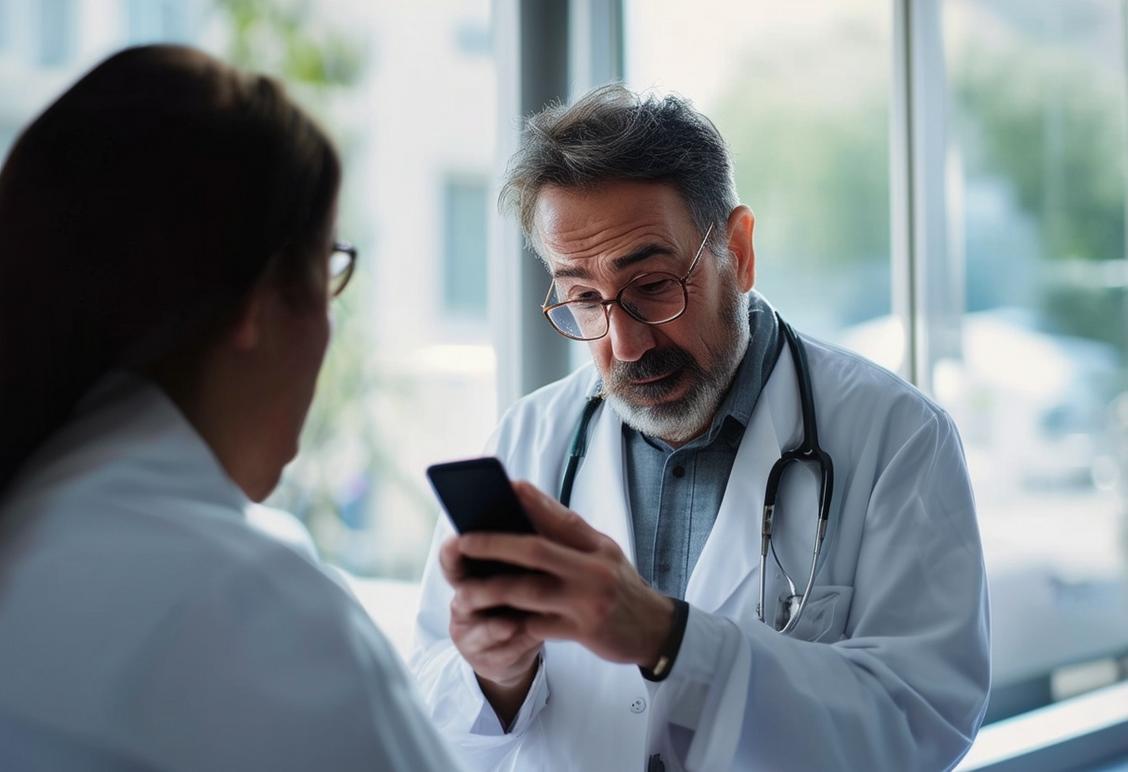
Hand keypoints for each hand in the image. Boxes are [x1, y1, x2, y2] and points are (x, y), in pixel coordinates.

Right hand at [439, 536, 541, 725]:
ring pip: (479, 628)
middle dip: (474, 591)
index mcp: (470, 575)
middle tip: (484, 586)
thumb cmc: (519, 596)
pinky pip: (501, 652)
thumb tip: (523, 500)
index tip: (458, 540)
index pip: (453, 559)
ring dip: (497, 625)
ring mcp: (471, 634)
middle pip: (463, 595)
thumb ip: (516, 543)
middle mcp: (464, 603)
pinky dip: (517, 645)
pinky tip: (531, 639)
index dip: (453, 551)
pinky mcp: (486, 659)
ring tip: (511, 622)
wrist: (519, 645)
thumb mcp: (517, 570)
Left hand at [452, 481, 674, 669]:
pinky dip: (511, 620)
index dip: (533, 502)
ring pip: (528, 591)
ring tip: (465, 588)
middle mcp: (594, 569)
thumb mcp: (603, 553)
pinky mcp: (582, 632)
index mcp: (598, 546)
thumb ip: (570, 533)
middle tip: (463, 541)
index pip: (562, 518)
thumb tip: (528, 503)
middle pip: (536, 550)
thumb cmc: (618, 585)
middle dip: (495, 544)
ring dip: (493, 588)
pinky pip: (536, 625)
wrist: (655, 630)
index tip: (506, 487)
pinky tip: (490, 616)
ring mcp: (588, 602)